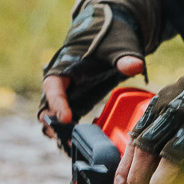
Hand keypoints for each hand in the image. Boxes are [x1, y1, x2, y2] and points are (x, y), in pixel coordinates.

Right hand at [39, 0, 160, 135]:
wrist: (112, 33)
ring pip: (56, 120)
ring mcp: (69, 96)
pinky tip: (85, 148)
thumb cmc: (110, 37)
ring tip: (73, 150)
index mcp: (63, 67)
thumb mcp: (118, 46)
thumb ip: (123, 58)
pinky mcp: (78, 104)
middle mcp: (62, 85)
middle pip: (48, 109)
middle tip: (67, 141)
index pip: (53, 87)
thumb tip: (135, 66)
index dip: (56, 103)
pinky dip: (73, 136)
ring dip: (62, 135)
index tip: (67, 118)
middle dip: (54, 126)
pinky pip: (70, 124)